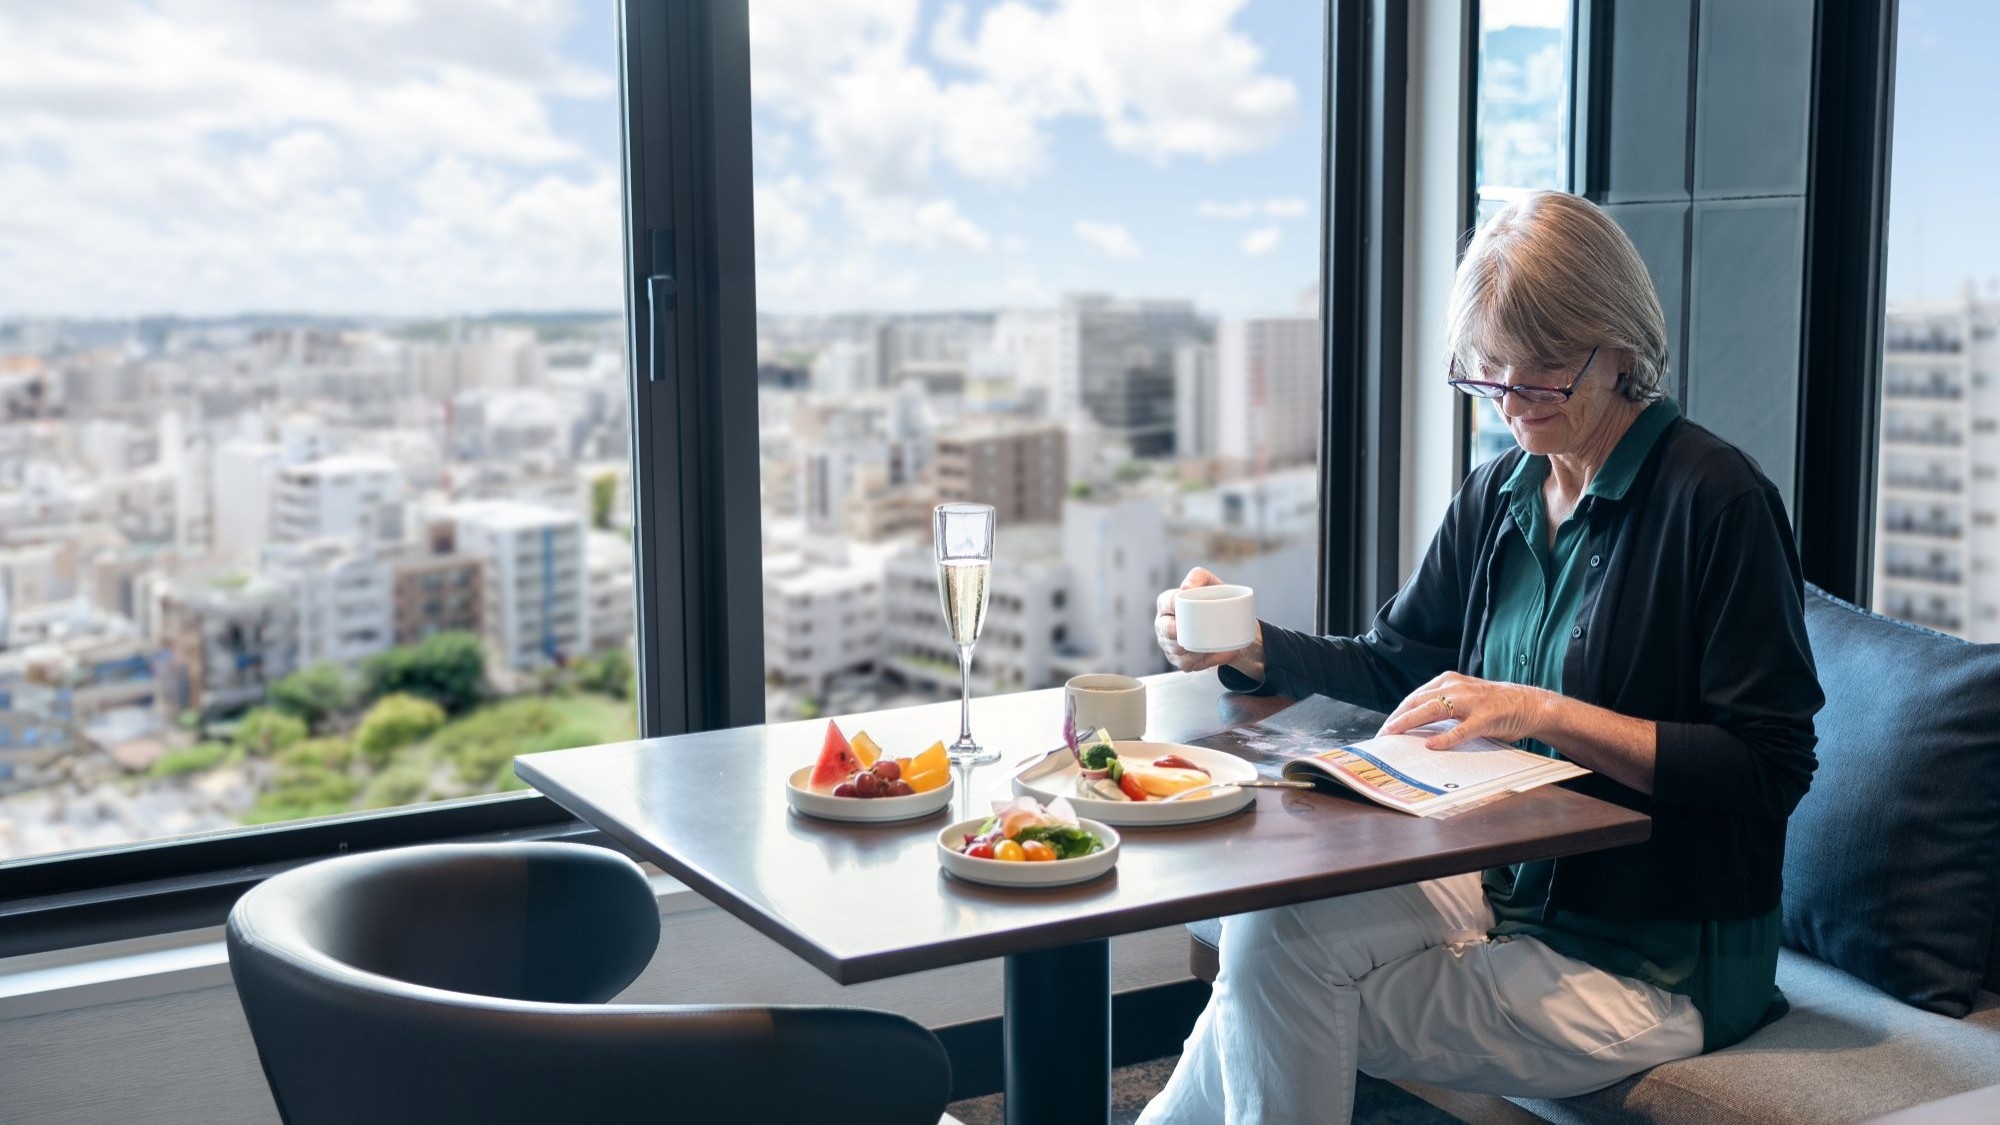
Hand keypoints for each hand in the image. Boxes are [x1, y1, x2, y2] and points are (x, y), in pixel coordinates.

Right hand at [1154, 567, 1261, 675]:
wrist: (1228, 623)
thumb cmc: (1214, 601)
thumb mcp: (1209, 583)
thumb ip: (1198, 577)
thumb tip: (1186, 588)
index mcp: (1166, 603)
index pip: (1168, 603)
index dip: (1177, 605)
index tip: (1193, 606)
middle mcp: (1163, 624)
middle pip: (1167, 630)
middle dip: (1180, 632)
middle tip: (1199, 630)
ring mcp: (1169, 645)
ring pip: (1176, 651)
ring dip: (1194, 650)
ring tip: (1211, 644)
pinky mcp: (1179, 660)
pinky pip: (1187, 664)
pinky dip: (1203, 661)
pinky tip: (1215, 655)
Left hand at [1380, 672, 1554, 749]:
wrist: (1529, 704)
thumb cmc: (1493, 705)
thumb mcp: (1463, 700)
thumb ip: (1441, 708)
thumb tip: (1414, 728)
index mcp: (1448, 681)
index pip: (1414, 697)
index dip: (1397, 714)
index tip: (1384, 730)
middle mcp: (1456, 687)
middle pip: (1417, 702)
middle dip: (1397, 720)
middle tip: (1382, 737)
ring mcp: (1471, 701)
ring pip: (1433, 710)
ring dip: (1410, 723)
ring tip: (1394, 735)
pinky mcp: (1486, 717)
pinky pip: (1462, 729)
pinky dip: (1445, 738)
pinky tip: (1432, 745)